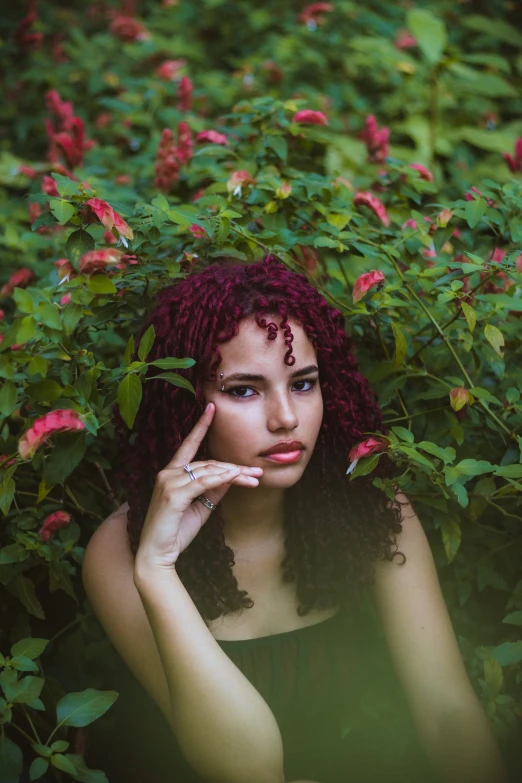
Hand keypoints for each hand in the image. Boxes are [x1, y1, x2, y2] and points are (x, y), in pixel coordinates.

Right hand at [134, 402, 262, 572]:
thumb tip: (231, 477)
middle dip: (234, 467)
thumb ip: (213, 489)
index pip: (188, 445)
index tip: (210, 408)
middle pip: (208, 463)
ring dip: (234, 474)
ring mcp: (168, 482)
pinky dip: (222, 479)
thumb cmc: (177, 532)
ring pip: (209, 471)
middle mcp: (167, 473)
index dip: (200, 426)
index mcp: (171, 473)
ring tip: (254, 478)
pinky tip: (237, 479)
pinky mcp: (173, 494)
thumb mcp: (201, 507)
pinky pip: (203, 482)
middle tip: (257, 471)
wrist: (158, 555)